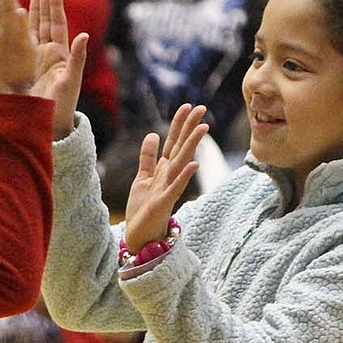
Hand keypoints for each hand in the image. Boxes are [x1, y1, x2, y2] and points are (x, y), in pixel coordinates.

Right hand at [28, 0, 86, 138]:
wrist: (51, 125)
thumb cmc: (62, 107)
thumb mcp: (71, 82)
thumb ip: (77, 59)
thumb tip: (83, 35)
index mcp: (60, 55)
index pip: (56, 24)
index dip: (54, 5)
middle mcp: (50, 54)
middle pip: (47, 21)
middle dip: (46, 1)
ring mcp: (40, 60)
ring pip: (37, 30)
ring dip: (36, 10)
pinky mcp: (30, 68)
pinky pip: (26, 44)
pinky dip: (23, 29)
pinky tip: (18, 17)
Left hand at [123, 104, 208, 252]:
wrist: (139, 236)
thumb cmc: (142, 209)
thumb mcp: (142, 178)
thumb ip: (148, 157)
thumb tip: (153, 134)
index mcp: (164, 169)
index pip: (173, 142)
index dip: (179, 124)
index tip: (188, 106)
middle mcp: (169, 176)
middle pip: (181, 148)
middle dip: (190, 128)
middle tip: (201, 109)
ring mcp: (168, 189)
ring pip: (182, 163)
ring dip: (192, 145)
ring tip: (203, 128)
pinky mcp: (164, 203)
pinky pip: (176, 188)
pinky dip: (184, 176)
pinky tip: (194, 163)